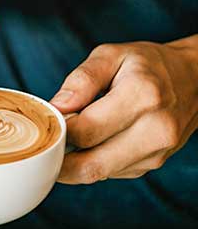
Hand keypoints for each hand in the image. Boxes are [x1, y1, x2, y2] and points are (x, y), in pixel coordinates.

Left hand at [50, 36, 197, 183]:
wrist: (194, 80)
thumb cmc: (147, 65)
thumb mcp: (111, 55)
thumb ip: (81, 80)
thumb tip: (56, 107)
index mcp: (142, 97)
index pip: (85, 131)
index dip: (58, 130)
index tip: (48, 120)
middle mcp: (155, 130)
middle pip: (91, 165)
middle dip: (59, 159)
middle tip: (44, 144)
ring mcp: (157, 152)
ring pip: (99, 173)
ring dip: (75, 163)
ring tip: (67, 138)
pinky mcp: (154, 164)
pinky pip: (111, 172)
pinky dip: (93, 161)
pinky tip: (91, 142)